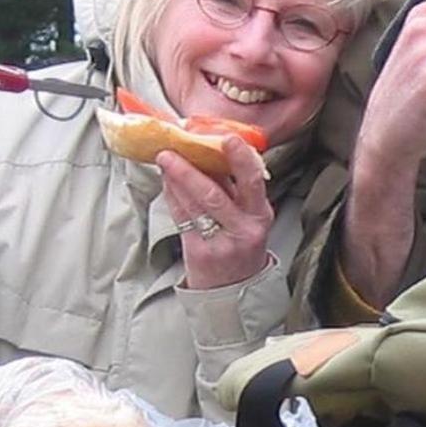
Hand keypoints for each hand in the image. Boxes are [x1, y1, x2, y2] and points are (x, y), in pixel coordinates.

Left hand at [159, 137, 273, 289]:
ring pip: (194, 205)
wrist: (234, 288)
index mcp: (260, 214)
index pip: (253, 182)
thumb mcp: (249, 217)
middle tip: (173, 149)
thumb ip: (235, 188)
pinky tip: (166, 182)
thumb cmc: (241, 244)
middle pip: (214, 194)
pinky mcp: (200, 252)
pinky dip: (172, 196)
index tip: (228, 138)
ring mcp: (220, 243)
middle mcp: (243, 229)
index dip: (241, 159)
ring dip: (176, 179)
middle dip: (191, 169)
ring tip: (165, 160)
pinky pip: (182, 218)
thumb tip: (212, 150)